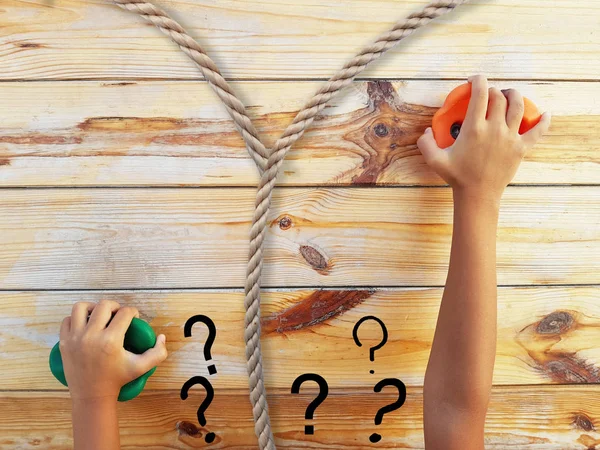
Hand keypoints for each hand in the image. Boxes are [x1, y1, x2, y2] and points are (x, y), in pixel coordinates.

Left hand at [59, 300, 167, 401]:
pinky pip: (67, 320)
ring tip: (99, 315)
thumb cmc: (117, 380)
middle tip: (118, 314)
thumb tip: (161, 337)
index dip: (133, 311)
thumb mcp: (141, 367)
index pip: (124, 313)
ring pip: (81, 307)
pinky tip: (85, 325)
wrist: (91, 396)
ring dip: (93, 307)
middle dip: (115, 306)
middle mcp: (91, 336)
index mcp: (111, 340)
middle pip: (104, 305)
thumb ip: (158, 353)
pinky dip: (76, 318)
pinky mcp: (64, 342)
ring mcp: (75, 338)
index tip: (133, 317)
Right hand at [418, 75, 550, 204]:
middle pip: (499, 97)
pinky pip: (537, 131)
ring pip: (518, 106)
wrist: (478, 195)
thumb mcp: (435, 160)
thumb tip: (426, 130)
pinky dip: (543, 121)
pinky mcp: (521, 148)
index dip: (478, 81)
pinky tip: (545, 114)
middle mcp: (494, 128)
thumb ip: (426, 143)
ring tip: (510, 94)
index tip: (475, 79)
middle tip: (488, 93)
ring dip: (515, 95)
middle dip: (494, 90)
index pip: (480, 94)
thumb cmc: (457, 177)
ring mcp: (510, 138)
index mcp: (474, 128)